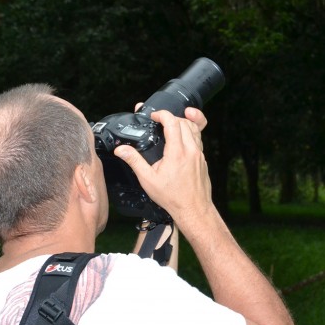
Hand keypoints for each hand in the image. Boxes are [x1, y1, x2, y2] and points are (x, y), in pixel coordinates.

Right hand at [114, 108, 213, 226]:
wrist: (194, 209)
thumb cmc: (172, 197)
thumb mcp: (148, 180)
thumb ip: (134, 161)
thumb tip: (121, 150)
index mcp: (177, 152)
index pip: (173, 122)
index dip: (162, 114)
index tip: (154, 116)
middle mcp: (191, 150)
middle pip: (184, 122)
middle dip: (171, 117)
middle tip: (159, 121)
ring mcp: (199, 154)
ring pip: (194, 128)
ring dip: (182, 122)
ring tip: (170, 125)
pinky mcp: (202, 159)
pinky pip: (198, 138)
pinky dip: (190, 132)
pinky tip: (181, 138)